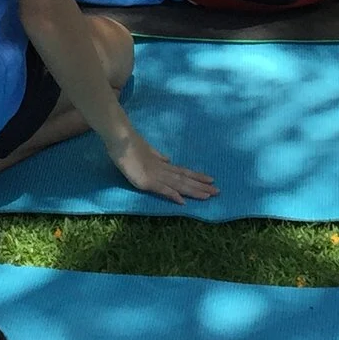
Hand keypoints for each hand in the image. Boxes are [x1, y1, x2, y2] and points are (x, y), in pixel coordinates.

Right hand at [103, 126, 217, 203]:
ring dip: (193, 190)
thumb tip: (168, 160)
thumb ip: (157, 157)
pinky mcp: (146, 181)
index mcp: (162, 163)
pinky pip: (161, 189)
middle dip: (201, 186)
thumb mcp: (146, 151)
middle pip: (185, 179)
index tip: (211, 180)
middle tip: (218, 192)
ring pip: (178, 184)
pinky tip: (182, 201)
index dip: (197, 176)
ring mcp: (155, 175)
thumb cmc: (129, 145)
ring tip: (208, 196)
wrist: (120, 138)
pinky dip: (172, 194)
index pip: (183, 171)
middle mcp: (162, 169)